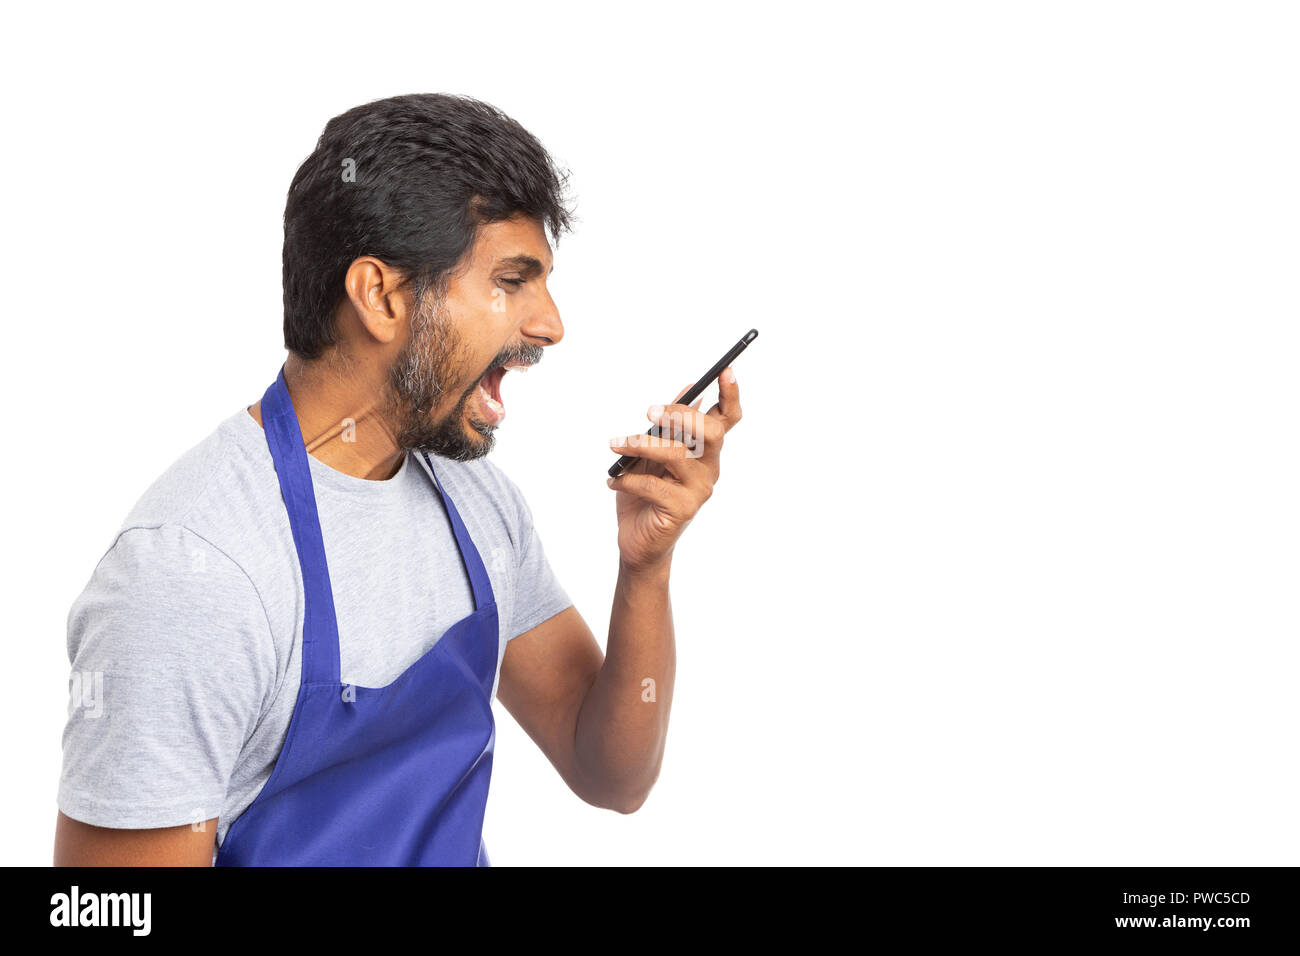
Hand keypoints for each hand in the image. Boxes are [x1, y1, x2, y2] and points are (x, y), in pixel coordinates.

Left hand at [606, 367, 742, 571]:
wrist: (638, 542)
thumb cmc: (646, 495)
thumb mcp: (653, 454)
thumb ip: (670, 425)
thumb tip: (689, 389)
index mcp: (705, 451)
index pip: (727, 419)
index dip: (731, 395)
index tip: (725, 371)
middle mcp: (708, 469)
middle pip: (710, 433)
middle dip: (681, 416)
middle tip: (650, 412)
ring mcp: (698, 490)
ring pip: (677, 455)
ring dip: (641, 443)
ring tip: (616, 444)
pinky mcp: (681, 510)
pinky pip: (653, 484)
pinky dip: (627, 478)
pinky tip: (613, 479)